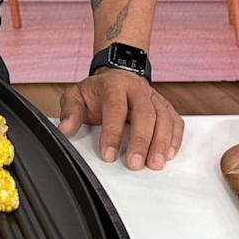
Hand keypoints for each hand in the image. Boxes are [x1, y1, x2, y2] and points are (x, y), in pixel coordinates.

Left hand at [57, 68, 182, 170]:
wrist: (116, 75)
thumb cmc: (97, 91)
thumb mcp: (76, 96)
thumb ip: (70, 112)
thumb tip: (64, 130)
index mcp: (113, 85)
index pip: (115, 108)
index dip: (113, 132)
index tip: (109, 154)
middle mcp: (137, 89)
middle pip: (145, 113)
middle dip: (141, 140)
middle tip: (135, 163)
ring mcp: (153, 96)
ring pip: (163, 117)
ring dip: (162, 142)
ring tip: (155, 163)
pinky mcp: (164, 105)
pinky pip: (175, 120)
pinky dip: (175, 138)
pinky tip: (169, 153)